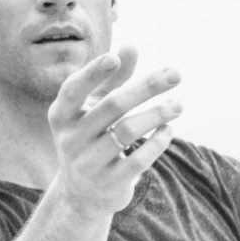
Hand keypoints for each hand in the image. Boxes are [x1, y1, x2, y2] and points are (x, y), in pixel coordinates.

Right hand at [47, 45, 181, 214]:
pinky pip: (138, 159)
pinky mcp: (109, 182)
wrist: (83, 194)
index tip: (115, 58)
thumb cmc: (92, 137)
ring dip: (157, 114)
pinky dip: (157, 142)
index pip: (73, 89)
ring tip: (178, 105)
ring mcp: (88, 162)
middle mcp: (70, 138)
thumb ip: (113, 79)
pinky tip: (168, 130)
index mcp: (61, 115)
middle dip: (147, 87)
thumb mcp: (96, 108)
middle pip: (112, 106)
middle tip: (176, 74)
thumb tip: (131, 46)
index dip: (92, 73)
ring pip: (128, 132)